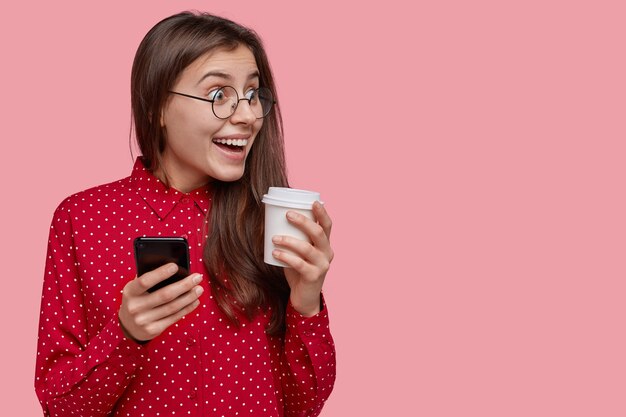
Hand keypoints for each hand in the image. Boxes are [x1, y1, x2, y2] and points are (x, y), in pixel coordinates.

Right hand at [118, 263, 202, 342]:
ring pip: (172, 307)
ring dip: (189, 297)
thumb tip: (175, 268)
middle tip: (197, 277)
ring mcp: (143, 320)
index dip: (161, 273)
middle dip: (184, 285)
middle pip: (165, 295)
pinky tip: (195, 301)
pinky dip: (187, 308)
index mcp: (130, 292)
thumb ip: (149, 278)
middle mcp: (135, 307)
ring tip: (199, 288)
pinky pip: (174, 317)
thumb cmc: (138, 299)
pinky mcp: (153, 330)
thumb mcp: (136, 288)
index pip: (145, 281)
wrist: (129, 326)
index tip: (176, 266)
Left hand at [271, 201, 333, 316]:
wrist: (304, 297)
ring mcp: (322, 266)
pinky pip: (299, 264)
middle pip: (318, 233)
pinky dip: (286, 257)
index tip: (312, 201)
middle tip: (287, 214)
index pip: (327, 225)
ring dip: (289, 240)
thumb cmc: (299, 270)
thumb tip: (270, 220)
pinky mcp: (313, 277)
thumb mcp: (299, 253)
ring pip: (307, 248)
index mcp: (325, 245)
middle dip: (303, 222)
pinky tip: (275, 253)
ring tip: (274, 237)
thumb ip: (292, 239)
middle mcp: (327, 253)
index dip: (322, 213)